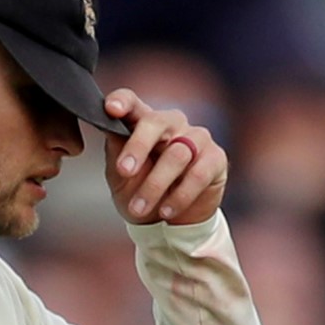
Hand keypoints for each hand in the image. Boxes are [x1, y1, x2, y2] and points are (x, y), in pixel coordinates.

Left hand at [103, 88, 227, 224]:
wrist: (167, 223)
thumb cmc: (139, 191)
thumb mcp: (120, 176)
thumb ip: (116, 151)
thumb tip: (109, 129)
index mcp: (142, 122)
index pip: (132, 102)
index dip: (122, 101)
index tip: (110, 108)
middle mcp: (171, 124)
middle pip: (156, 122)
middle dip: (138, 146)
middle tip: (125, 170)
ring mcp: (196, 138)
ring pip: (176, 154)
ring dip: (155, 185)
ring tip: (139, 207)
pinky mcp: (216, 158)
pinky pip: (198, 174)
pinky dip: (179, 196)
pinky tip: (166, 210)